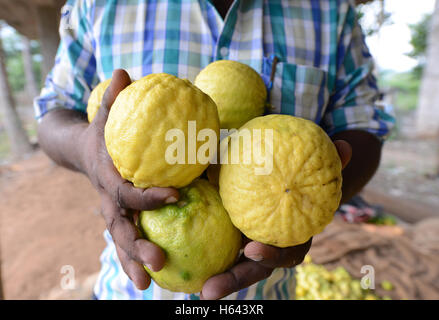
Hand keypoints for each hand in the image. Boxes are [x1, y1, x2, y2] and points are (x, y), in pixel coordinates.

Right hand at [79, 69, 179, 288]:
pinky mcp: (123, 221)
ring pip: (123, 243)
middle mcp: (110, 203)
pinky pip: (131, 242)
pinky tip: (158, 277)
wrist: (85, 153)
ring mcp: (114, 215)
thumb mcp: (105, 116)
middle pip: (122, 229)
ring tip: (151, 285)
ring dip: (135, 263)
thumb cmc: (103, 134)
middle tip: (159, 262)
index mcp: (110, 179)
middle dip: (137, 247)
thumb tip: (123, 71)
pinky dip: (139, 260)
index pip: (129, 192)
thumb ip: (114, 99)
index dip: (149, 195)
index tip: (175, 195)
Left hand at [200, 140, 351, 299]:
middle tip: (209, 291)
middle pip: (253, 270)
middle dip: (233, 281)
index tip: (250, 249)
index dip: (271, 256)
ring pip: (234, 268)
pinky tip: (177, 262)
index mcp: (292, 236)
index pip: (285, 253)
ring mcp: (252, 246)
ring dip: (215, 280)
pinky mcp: (234, 238)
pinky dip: (204, 258)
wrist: (290, 187)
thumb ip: (330, 161)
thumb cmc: (301, 180)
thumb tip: (348, 145)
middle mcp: (271, 247)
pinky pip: (218, 250)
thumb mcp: (313, 170)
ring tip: (190, 289)